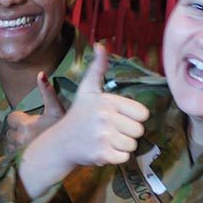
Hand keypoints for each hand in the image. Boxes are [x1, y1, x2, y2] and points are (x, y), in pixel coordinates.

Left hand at [5, 72, 64, 151]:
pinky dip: (17, 155)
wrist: (72, 153)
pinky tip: (29, 153)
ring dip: (17, 143)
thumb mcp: (57, 109)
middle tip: (31, 132)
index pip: (11, 118)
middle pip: (9, 132)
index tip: (28, 122)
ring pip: (10, 144)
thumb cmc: (65, 130)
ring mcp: (19, 152)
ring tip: (30, 143)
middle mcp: (19, 138)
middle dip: (17, 131)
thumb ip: (47, 92)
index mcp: (25, 125)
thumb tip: (41, 74)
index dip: (18, 119)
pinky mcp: (20, 163)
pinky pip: (11, 157)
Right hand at [19, 44, 149, 198]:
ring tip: (104, 140)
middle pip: (139, 131)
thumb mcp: (87, 90)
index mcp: (107, 100)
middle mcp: (105, 117)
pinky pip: (124, 158)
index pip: (142, 113)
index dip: (132, 117)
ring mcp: (103, 136)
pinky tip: (102, 150)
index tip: (116, 118)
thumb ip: (98, 68)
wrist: (60, 143)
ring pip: (132, 145)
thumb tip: (101, 44)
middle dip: (127, 133)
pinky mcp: (102, 154)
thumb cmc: (78, 115)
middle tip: (108, 131)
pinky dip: (116, 157)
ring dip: (121, 146)